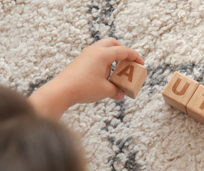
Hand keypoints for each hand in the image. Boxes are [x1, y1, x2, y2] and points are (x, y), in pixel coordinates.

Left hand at [29, 38, 143, 119]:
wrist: (61, 91)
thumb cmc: (83, 88)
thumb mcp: (106, 90)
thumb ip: (117, 90)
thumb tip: (121, 94)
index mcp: (103, 54)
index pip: (123, 51)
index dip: (135, 57)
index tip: (141, 64)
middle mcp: (94, 51)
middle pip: (113, 43)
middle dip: (123, 51)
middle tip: (129, 62)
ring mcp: (86, 55)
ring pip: (104, 48)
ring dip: (113, 56)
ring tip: (117, 71)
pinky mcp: (81, 61)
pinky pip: (97, 56)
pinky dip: (105, 61)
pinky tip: (106, 74)